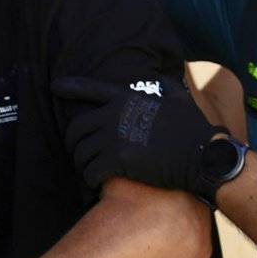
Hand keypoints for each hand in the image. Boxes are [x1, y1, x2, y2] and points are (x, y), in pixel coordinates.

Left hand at [52, 75, 219, 193]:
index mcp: (126, 97)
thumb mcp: (178, 96)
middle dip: (73, 142)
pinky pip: (89, 172)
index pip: (90, 89)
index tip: (54, 87)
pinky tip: (95, 183)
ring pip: (80, 152)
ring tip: (88, 170)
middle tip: (78, 152)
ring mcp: (113, 137)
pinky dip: (89, 180)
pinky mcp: (116, 161)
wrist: (202, 156)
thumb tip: (161, 74)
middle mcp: (114, 114)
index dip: (70, 88)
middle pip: (76, 127)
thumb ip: (163, 83)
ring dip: (82, 164)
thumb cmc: (193, 127)